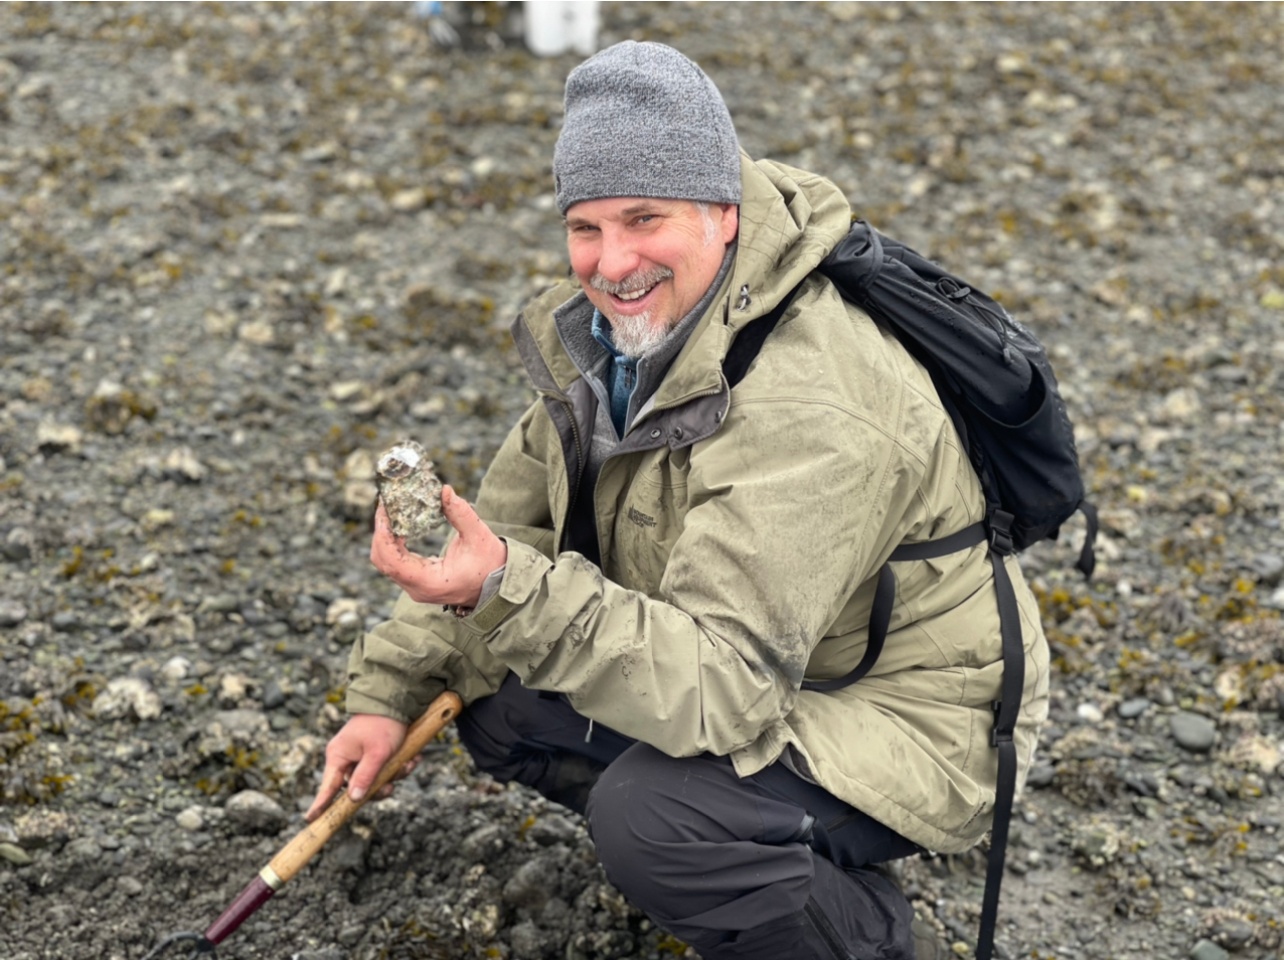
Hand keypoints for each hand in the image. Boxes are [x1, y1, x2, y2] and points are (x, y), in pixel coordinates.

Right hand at [305, 713, 408, 820]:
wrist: (398, 701)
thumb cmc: (384, 724)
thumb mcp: (377, 752)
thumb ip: (365, 776)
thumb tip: (352, 800)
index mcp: (339, 755)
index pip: (327, 787)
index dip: (320, 804)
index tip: (310, 820)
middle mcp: (346, 758)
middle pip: (358, 788)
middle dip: (379, 787)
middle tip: (391, 785)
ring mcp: (361, 757)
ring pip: (376, 780)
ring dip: (394, 775)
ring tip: (408, 763)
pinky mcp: (375, 755)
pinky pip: (386, 770)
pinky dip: (400, 767)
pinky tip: (412, 758)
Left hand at [370, 485, 506, 607]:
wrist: (499, 588)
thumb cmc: (490, 564)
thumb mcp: (478, 536)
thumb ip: (460, 513)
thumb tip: (445, 490)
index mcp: (429, 581)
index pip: (391, 559)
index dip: (383, 533)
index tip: (384, 509)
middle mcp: (417, 588)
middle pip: (382, 560)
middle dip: (380, 531)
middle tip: (386, 505)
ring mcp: (416, 587)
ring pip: (386, 562)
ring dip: (385, 536)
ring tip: (391, 512)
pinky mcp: (418, 582)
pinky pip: (395, 563)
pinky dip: (393, 543)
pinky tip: (400, 525)